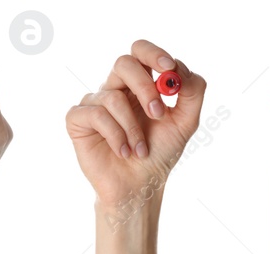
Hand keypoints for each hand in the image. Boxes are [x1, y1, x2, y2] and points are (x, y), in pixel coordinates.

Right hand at [66, 40, 205, 206]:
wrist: (139, 185)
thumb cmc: (159, 152)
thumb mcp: (185, 122)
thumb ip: (192, 92)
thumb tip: (179, 70)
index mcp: (139, 84)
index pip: (141, 52)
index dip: (154, 54)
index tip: (169, 69)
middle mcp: (115, 88)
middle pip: (123, 63)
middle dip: (144, 87)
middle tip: (158, 113)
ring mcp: (94, 103)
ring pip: (113, 97)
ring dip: (133, 128)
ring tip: (139, 149)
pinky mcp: (77, 120)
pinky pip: (96, 115)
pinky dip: (116, 136)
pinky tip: (123, 152)